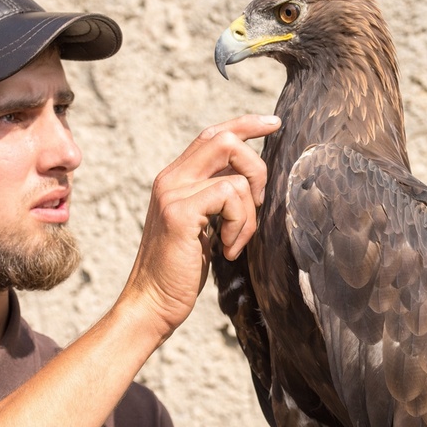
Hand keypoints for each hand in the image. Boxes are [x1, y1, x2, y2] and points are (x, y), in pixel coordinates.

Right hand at [118, 114, 279, 339]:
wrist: (152, 302)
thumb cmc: (179, 271)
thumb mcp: (200, 226)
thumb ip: (215, 198)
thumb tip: (248, 180)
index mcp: (175, 179)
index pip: (212, 135)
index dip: (245, 124)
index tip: (274, 124)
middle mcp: (171, 179)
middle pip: (224, 139)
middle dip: (256, 166)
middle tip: (258, 201)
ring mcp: (173, 193)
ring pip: (235, 175)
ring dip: (249, 214)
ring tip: (236, 242)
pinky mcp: (180, 213)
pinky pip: (229, 196)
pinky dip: (240, 224)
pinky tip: (229, 249)